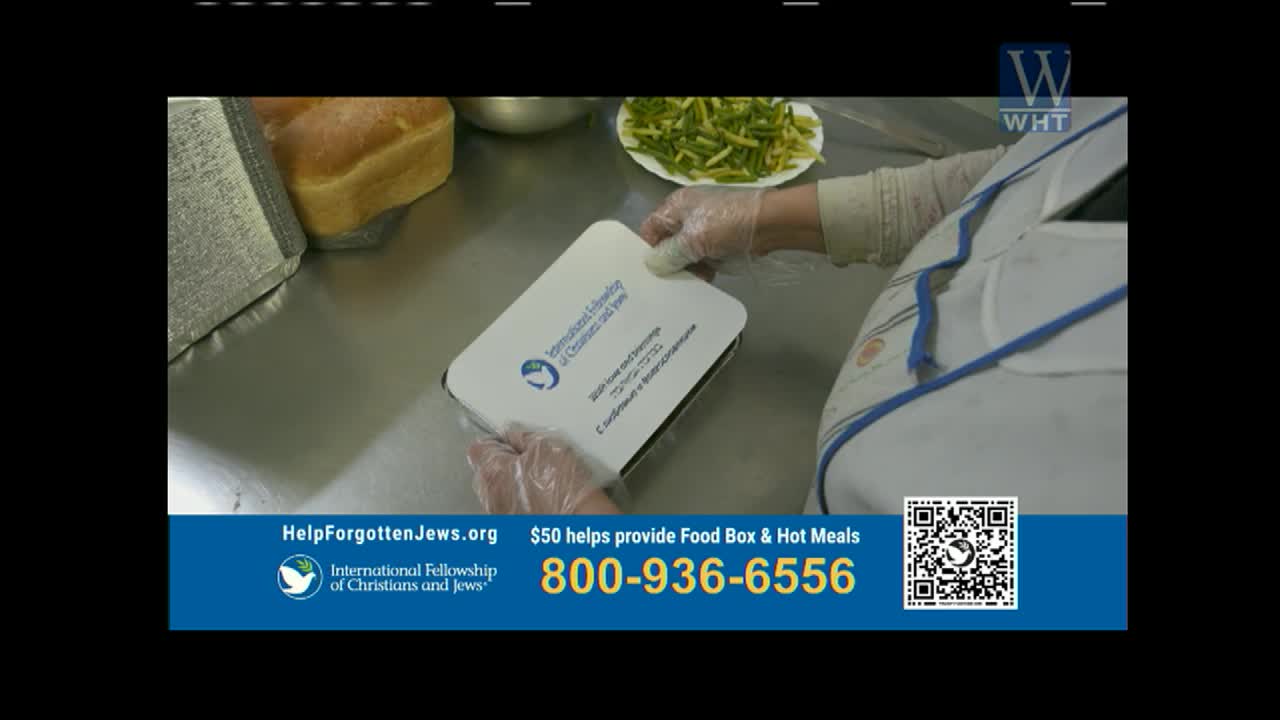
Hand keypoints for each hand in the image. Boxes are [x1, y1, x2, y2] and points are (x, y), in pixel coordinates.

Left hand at [466, 427, 620, 514]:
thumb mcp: (547, 446)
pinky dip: (521, 503)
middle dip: (505, 463)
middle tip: (532, 461)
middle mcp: (489, 497)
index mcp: (492, 472)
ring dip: (513, 485)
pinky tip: (542, 501)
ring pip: (498, 492)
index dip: (497, 441)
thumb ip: (522, 436)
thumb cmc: (564, 489)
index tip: (513, 441)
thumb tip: (512, 434)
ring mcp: (499, 516)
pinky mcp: (512, 529)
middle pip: (487, 471)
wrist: (580, 526)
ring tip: (540, 483)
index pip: (479, 447)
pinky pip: (510, 509)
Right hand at [639, 187, 768, 280]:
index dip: (650, 249)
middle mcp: (686, 213)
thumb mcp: (692, 240)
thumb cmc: (726, 224)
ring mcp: (705, 225)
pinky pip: (703, 254)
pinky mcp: (720, 237)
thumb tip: (652, 265)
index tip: (655, 271)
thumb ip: (668, 254)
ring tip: (698, 279)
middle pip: (668, 242)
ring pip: (686, 251)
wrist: (770, 223)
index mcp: (675, 205)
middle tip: (677, 280)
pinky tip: (709, 276)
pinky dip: (704, 265)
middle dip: (672, 262)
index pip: (650, 228)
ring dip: (690, 267)